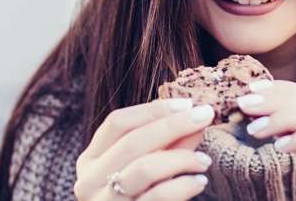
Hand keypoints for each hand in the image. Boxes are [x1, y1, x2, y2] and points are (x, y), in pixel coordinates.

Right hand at [73, 99, 214, 199]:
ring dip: (181, 158)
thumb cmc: (142, 196)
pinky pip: (156, 197)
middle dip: (173, 124)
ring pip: (144, 168)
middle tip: (205, 116)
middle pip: (132, 141)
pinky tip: (199, 181)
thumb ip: (171, 142)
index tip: (187, 103)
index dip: (153, 110)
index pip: (117, 122)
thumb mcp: (151, 164)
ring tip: (205, 160)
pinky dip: (182, 186)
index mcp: (91, 159)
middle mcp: (90, 181)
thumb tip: (197, 114)